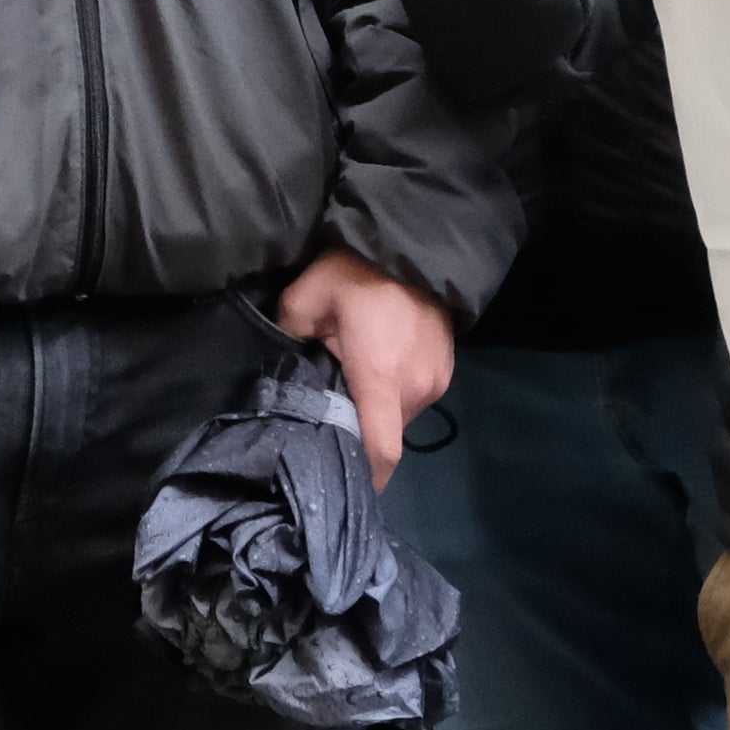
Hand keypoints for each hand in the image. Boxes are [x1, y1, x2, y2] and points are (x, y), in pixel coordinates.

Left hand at [277, 250, 456, 484]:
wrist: (410, 242)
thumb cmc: (355, 272)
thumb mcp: (305, 298)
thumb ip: (288, 340)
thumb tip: (282, 369)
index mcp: (381, 378)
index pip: (380, 450)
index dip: (367, 477)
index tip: (347, 487)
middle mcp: (415, 388)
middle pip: (386, 433)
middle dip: (361, 430)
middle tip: (332, 413)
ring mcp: (436, 379)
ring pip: (401, 415)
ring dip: (379, 409)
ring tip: (355, 383)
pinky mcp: (446, 368)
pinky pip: (416, 395)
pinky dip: (395, 392)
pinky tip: (378, 367)